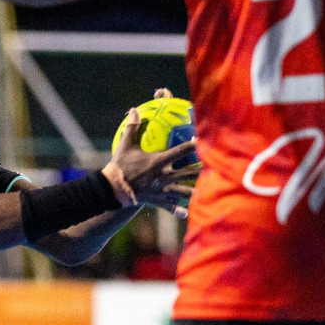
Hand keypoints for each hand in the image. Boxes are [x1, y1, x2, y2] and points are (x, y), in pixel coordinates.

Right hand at [103, 90, 200, 216]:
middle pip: (187, 173)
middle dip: (200, 170)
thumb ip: (132, 127)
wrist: (112, 189)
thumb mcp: (125, 145)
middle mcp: (164, 176)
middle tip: (212, 166)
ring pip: (182, 191)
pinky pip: (168, 206)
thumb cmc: (120, 166)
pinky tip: (185, 214)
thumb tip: (134, 110)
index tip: (202, 140)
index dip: (192, 145)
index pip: (180, 151)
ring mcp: (161, 190)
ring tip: (205, 191)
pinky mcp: (156, 200)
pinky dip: (177, 210)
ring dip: (194, 191)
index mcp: (158, 162)